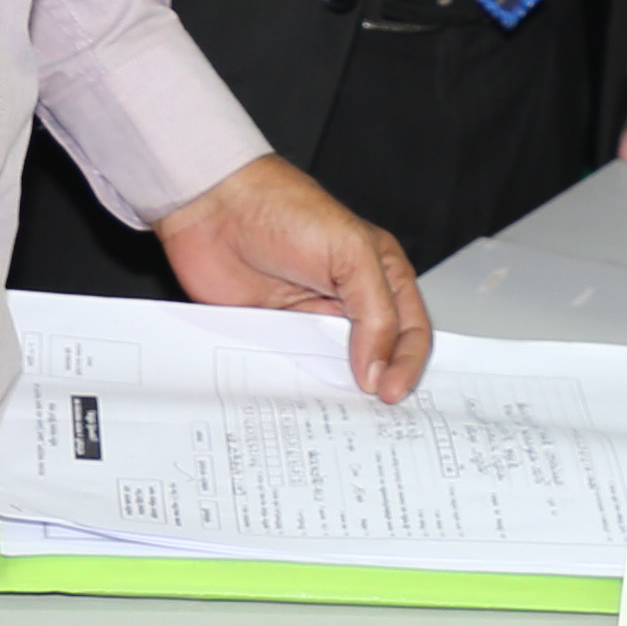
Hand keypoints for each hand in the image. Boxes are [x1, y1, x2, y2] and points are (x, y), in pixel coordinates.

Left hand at [155, 152, 432, 402]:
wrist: (216, 207)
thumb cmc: (286, 208)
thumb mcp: (351, 252)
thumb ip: (375, 313)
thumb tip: (378, 369)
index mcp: (381, 276)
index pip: (410, 331)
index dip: (407, 365)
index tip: (390, 394)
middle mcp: (349, 302)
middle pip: (376, 358)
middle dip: (376, 388)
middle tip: (371, 418)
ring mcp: (310, 320)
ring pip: (332, 371)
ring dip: (332, 394)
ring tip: (333, 417)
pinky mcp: (274, 334)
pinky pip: (290, 371)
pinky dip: (293, 390)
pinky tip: (294, 403)